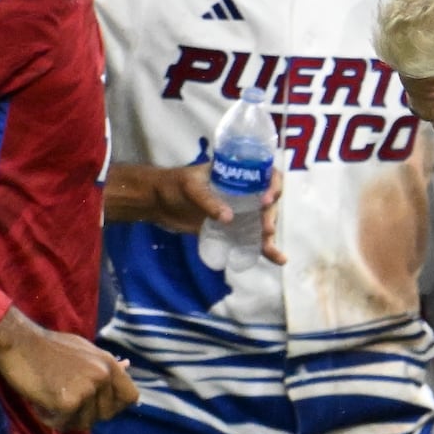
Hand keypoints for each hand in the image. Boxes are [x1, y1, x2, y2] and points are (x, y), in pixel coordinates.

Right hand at [0, 306, 137, 430]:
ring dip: (66, 417)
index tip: (97, 406)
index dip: (115, 406)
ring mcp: (87, 390)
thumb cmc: (49, 346)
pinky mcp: (68, 402)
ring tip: (50, 400)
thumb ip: (104, 365)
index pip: (131, 397)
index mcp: (110, 364)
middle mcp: (103, 377)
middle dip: (87, 414)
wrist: (19, 342)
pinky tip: (40, 403)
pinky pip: (63, 424)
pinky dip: (50, 419)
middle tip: (66, 405)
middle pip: (106, 414)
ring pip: (84, 422)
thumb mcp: (86, 350)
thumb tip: (126, 367)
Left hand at [105, 162, 285, 263]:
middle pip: (267, 202)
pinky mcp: (231, 230)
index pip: (265, 175)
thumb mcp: (189, 187)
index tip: (266, 200)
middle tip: (265, 228)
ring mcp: (238, 212)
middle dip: (270, 215)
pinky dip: (265, 249)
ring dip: (269, 235)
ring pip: (262, 222)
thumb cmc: (173, 185)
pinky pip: (252, 238)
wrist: (156, 202)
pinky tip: (277, 259)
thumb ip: (207, 201)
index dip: (273, 186)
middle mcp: (243, 192)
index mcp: (237, 174)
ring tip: (270, 248)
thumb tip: (229, 218)